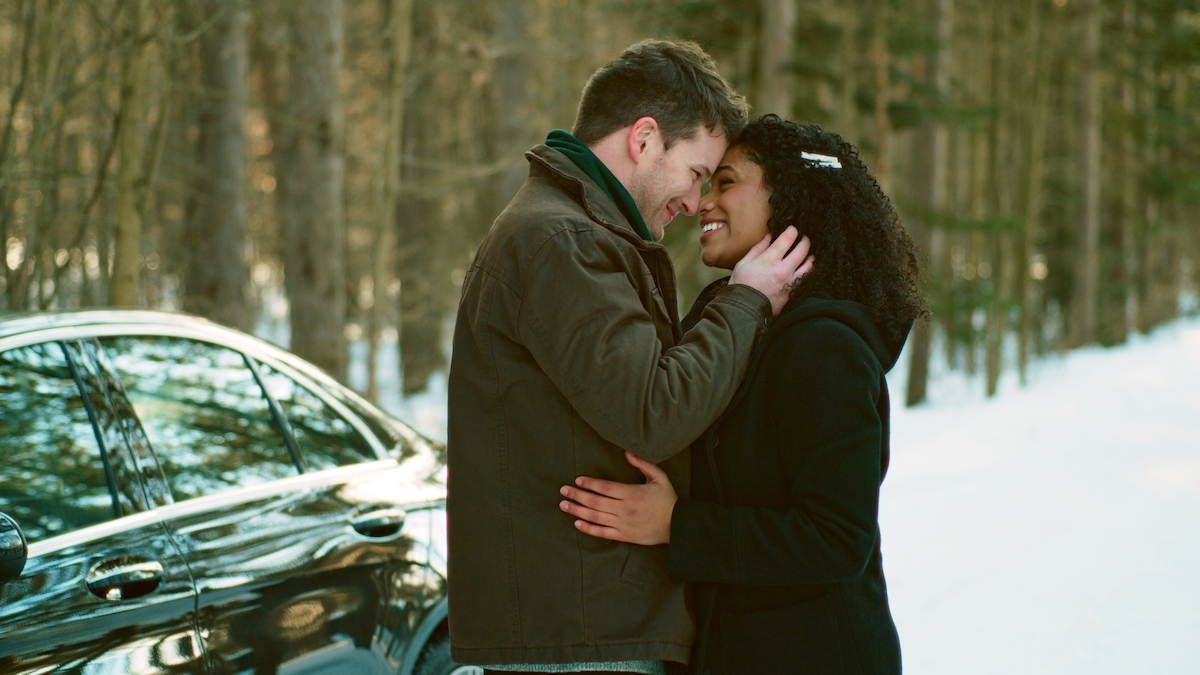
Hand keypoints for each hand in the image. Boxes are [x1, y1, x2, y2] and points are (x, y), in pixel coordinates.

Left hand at [559, 451, 677, 545]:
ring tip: (563, 505)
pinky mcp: (624, 536)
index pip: (605, 487)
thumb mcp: (659, 477)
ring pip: (595, 516)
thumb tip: (627, 452)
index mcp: (632, 493)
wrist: (677, 525)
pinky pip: (602, 532)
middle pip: (595, 501)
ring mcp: (623, 523)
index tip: (577, 480)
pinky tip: (577, 523)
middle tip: (563, 491)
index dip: (589, 483)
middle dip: (577, 495)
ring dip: (577, 510)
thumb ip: (642, 464)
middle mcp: (624, 508)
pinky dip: (588, 528)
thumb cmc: (667, 499)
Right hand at [728, 226, 814, 314]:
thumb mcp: (743, 263)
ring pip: (809, 265)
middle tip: (805, 237)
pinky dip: (807, 271)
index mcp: (770, 260)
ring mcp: (790, 281)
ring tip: (808, 253)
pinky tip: (805, 268)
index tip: (793, 228)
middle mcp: (783, 269)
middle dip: (805, 240)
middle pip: (803, 249)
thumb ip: (758, 249)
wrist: (744, 310)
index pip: (788, 238)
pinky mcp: (792, 292)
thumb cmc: (741, 286)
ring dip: (810, 256)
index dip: (793, 230)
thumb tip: (768, 237)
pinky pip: (805, 278)